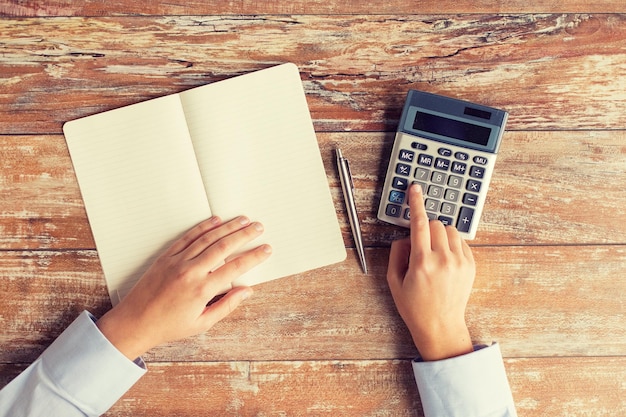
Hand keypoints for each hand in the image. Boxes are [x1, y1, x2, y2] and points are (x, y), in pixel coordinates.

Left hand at [96, 216, 271, 359]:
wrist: (134, 323)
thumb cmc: (169, 326)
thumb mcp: (202, 323)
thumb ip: (226, 306)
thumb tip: (247, 291)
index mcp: (202, 290)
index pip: (235, 267)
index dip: (254, 256)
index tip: (266, 249)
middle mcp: (191, 272)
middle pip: (223, 246)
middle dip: (244, 235)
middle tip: (259, 227)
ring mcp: (177, 262)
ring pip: (207, 238)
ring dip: (227, 227)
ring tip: (243, 220)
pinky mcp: (166, 257)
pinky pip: (187, 238)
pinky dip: (203, 228)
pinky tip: (215, 221)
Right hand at [386, 184, 474, 360]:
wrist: (441, 326)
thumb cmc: (415, 307)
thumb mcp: (394, 281)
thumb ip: (396, 254)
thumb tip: (405, 236)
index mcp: (422, 262)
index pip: (420, 223)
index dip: (416, 203)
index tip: (415, 189)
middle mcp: (443, 260)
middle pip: (437, 224)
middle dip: (427, 228)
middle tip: (421, 245)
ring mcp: (460, 262)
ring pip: (450, 230)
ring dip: (440, 235)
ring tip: (434, 253)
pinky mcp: (470, 266)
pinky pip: (461, 242)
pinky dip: (451, 245)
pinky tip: (444, 260)